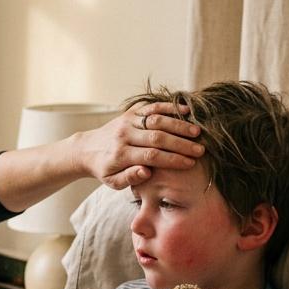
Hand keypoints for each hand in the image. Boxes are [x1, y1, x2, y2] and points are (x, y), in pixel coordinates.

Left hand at [73, 102, 203, 188]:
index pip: (151, 156)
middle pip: (157, 137)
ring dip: (179, 125)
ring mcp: (128, 121)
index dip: (172, 159)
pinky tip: (186, 110)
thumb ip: (129, 178)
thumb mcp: (112, 181)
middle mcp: (124, 135)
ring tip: (197, 132)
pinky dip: (169, 107)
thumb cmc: (104, 169)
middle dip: (181, 144)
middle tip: (201, 150)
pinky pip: (151, 107)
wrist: (87, 148)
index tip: (190, 164)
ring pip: (157, 120)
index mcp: (121, 154)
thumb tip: (147, 172)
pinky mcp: (130, 112)